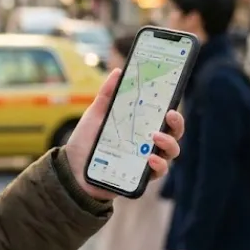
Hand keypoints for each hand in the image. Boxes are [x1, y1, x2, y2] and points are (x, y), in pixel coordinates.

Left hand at [63, 69, 183, 200]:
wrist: (72, 168)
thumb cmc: (86, 140)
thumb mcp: (96, 114)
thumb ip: (107, 94)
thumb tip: (118, 72)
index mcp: (140, 126)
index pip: (163, 117)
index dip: (173, 109)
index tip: (172, 98)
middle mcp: (148, 143)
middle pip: (173, 133)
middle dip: (177, 123)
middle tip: (170, 114)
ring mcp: (146, 160)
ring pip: (171, 152)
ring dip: (169, 143)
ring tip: (156, 137)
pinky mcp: (140, 177)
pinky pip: (158, 172)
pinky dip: (159, 165)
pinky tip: (151, 159)